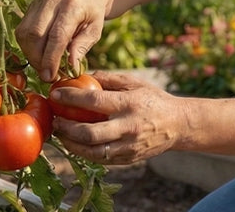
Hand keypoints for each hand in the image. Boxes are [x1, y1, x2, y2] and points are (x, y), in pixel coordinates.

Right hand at [16, 0, 110, 81]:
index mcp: (72, 6)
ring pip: (24, 34)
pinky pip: (21, 31)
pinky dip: (27, 47)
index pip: (56, 35)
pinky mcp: (30, 7)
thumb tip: (70, 67)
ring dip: (30, 55)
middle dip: (38, 59)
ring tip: (43, 66)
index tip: (50, 77)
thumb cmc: (91, 14)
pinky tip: (38, 54)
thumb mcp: (95, 31)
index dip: (51, 59)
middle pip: (35, 34)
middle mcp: (52, 0)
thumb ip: (82, 47)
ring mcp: (38, 2)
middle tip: (47, 75)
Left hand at [49, 72, 189, 165]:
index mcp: (128, 104)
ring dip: (72, 144)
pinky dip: (85, 153)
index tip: (55, 94)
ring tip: (61, 135)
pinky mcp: (129, 158)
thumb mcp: (134, 83)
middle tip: (55, 121)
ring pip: (93, 151)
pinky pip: (102, 159)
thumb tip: (81, 75)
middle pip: (90, 133)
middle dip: (67, 128)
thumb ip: (108, 78)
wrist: (179, 124)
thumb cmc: (152, 99)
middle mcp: (128, 127)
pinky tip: (75, 144)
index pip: (94, 101)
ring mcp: (129, 146)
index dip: (71, 98)